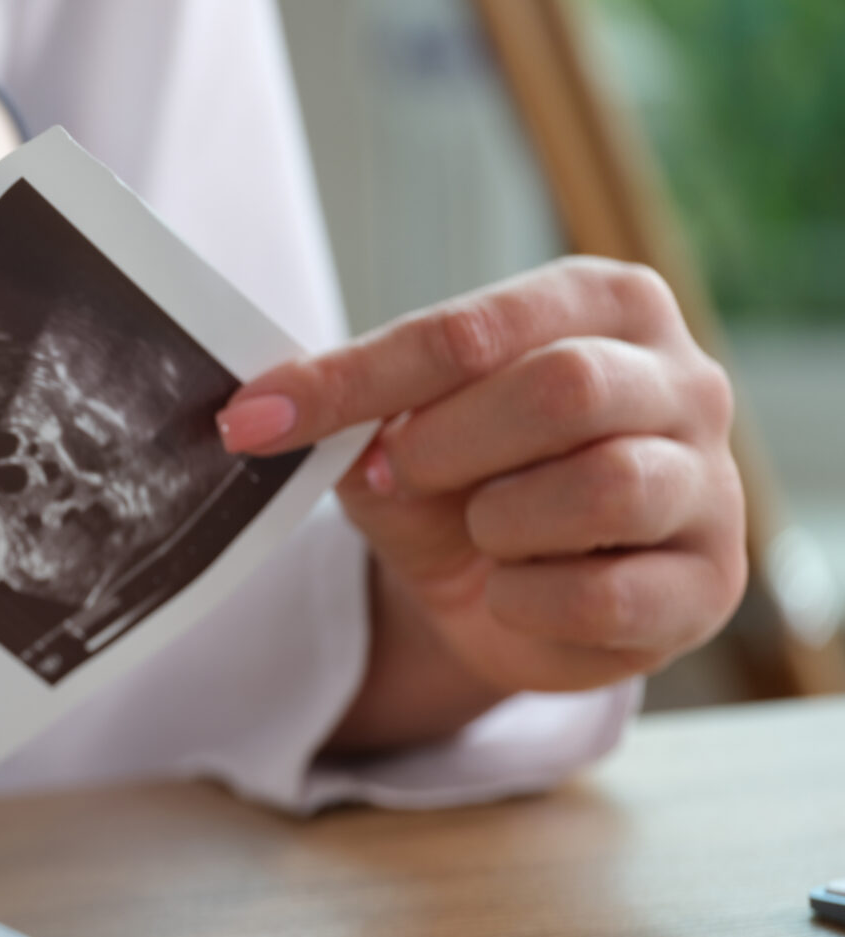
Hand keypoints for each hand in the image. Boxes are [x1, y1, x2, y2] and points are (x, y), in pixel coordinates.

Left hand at [215, 257, 746, 751]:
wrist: (504, 594)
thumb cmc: (460, 485)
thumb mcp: (393, 436)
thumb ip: (353, 413)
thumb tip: (262, 411)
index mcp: (604, 305)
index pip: (477, 329)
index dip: (357, 377)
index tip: (256, 417)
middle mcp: (682, 379)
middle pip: (564, 388)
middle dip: (446, 446)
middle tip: (396, 477)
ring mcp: (710, 483)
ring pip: (605, 485)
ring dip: (499, 523)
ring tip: (481, 533)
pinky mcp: (709, 585)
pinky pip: (606, 594)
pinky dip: (527, 601)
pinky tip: (513, 591)